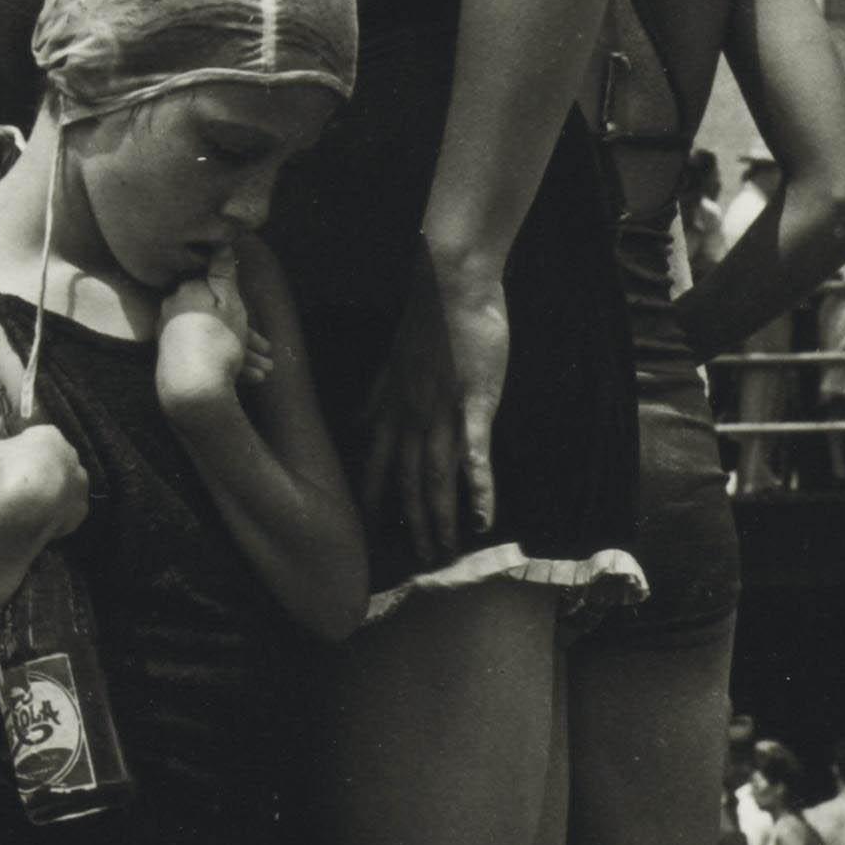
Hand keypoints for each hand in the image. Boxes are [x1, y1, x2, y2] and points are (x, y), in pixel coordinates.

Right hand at [0, 420, 89, 549]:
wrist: (26, 506)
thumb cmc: (2, 471)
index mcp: (48, 437)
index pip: (37, 438)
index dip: (21, 451)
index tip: (7, 463)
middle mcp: (69, 456)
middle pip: (54, 461)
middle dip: (38, 471)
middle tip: (15, 485)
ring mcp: (77, 484)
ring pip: (65, 485)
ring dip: (50, 493)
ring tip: (27, 504)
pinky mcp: (79, 509)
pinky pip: (69, 511)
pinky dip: (56, 515)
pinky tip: (39, 520)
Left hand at [157, 252, 271, 412]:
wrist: (193, 388)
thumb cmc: (218, 341)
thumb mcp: (229, 302)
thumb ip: (224, 273)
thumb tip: (220, 243)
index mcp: (188, 292)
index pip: (219, 294)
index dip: (245, 312)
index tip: (263, 333)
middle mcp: (175, 310)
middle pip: (218, 319)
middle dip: (248, 339)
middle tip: (269, 356)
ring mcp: (171, 334)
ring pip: (214, 339)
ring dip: (242, 355)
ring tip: (263, 373)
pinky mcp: (170, 356)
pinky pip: (203, 353)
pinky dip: (225, 363)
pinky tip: (246, 379)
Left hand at [357, 249, 506, 566]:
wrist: (450, 285)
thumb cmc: (428, 318)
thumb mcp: (390, 362)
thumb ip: (377, 396)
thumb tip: (360, 420)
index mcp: (393, 408)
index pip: (380, 463)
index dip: (378, 497)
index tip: (375, 527)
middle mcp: (411, 418)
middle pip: (408, 482)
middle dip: (414, 523)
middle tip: (422, 558)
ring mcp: (441, 414)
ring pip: (436, 477)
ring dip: (441, 518)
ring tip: (448, 550)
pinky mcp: (474, 405)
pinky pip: (474, 455)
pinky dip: (479, 489)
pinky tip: (484, 518)